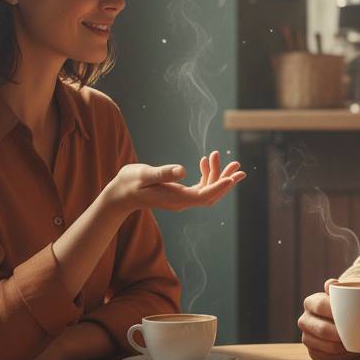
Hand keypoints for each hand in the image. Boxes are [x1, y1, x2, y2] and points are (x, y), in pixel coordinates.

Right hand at [109, 150, 244, 211]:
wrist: (121, 194)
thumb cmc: (130, 183)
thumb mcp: (144, 175)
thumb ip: (163, 173)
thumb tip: (182, 171)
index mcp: (176, 199)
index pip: (204, 196)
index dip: (220, 186)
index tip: (233, 177)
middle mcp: (182, 202)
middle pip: (210, 194)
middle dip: (226, 181)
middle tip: (238, 167)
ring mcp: (182, 199)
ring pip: (207, 189)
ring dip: (217, 174)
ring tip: (223, 157)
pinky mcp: (180, 193)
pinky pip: (200, 186)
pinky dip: (206, 174)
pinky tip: (205, 161)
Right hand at [298, 279, 357, 359]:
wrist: (345, 321)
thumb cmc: (346, 306)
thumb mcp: (344, 294)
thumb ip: (339, 288)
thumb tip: (332, 285)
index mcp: (310, 302)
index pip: (320, 305)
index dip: (335, 311)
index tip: (351, 315)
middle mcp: (304, 320)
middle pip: (321, 329)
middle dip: (340, 333)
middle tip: (356, 334)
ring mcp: (307, 337)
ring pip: (323, 345)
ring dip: (341, 347)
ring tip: (355, 344)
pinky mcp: (312, 352)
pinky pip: (325, 357)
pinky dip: (339, 357)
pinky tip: (349, 352)